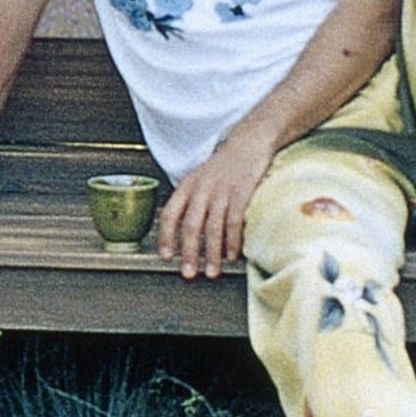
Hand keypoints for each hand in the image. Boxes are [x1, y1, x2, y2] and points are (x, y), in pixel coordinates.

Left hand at [158, 133, 274, 277]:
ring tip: (212, 272)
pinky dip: (232, 241)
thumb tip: (185, 233)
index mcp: (187, 186)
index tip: (166, 256)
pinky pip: (234, 222)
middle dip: (189, 253)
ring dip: (212, 254)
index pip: (169, 214)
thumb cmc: (224, 166)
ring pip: (212, 228)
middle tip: (188, 273)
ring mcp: (221, 191)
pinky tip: (232, 255)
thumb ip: (191, 201)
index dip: (165, 237)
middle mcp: (201, 189)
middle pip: (190, 226)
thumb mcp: (200, 179)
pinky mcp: (242, 192)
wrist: (250, 143)